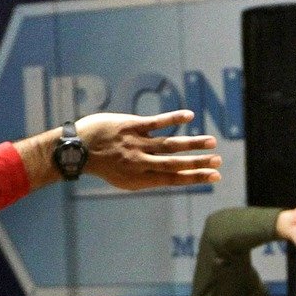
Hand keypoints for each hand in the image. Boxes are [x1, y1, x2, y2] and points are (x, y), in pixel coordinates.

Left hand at [74, 111, 220, 189]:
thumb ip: (147, 176)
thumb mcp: (124, 178)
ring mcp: (136, 145)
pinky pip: (155, 122)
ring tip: (211, 143)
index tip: (215, 177)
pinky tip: (189, 116)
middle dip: (198, 164)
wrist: (77, 150)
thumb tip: (170, 176)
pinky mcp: (131, 127)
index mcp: (140, 179)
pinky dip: (173, 119)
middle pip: (175, 163)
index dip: (195, 178)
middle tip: (219, 162)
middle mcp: (140, 163)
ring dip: (192, 143)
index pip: (174, 179)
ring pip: (169, 144)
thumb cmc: (103, 164)